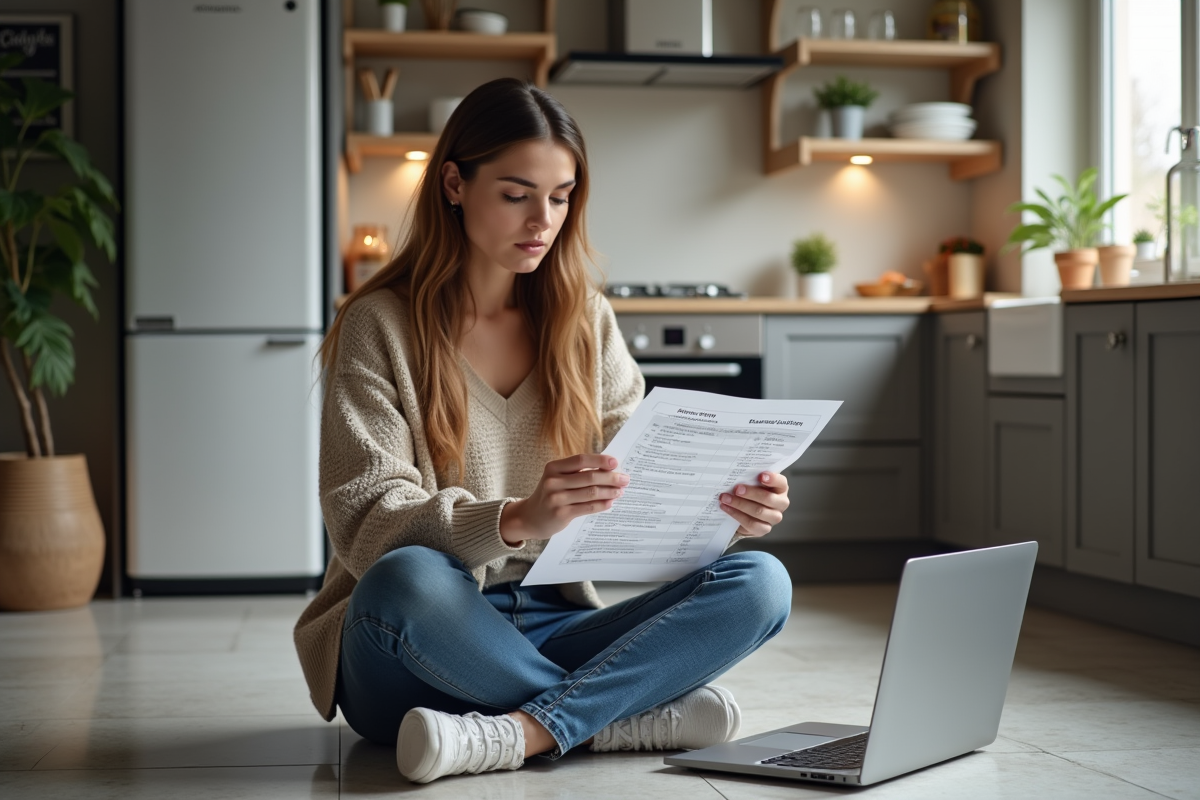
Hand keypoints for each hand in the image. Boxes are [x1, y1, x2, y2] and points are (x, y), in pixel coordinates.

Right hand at [500, 454, 629, 544]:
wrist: (530, 517)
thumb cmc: (550, 494)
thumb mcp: (557, 478)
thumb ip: (577, 473)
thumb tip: (609, 470)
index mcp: (553, 467)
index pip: (581, 460)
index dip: (600, 460)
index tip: (615, 463)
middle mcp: (553, 481)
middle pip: (589, 477)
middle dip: (611, 478)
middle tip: (625, 479)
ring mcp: (556, 498)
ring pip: (590, 493)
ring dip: (609, 491)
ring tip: (620, 491)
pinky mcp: (561, 514)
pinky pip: (587, 508)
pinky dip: (601, 505)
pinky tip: (610, 503)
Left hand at [718, 471, 789, 538]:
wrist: (747, 510)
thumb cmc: (751, 490)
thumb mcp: (753, 482)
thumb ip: (751, 477)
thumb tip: (737, 473)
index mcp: (781, 488)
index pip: (781, 482)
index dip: (772, 479)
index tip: (760, 476)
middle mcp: (781, 503)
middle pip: (768, 499)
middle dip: (751, 493)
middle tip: (736, 489)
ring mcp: (774, 517)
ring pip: (759, 512)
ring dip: (740, 504)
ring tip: (726, 498)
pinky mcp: (764, 529)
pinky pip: (752, 524)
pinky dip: (737, 515)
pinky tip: (727, 508)